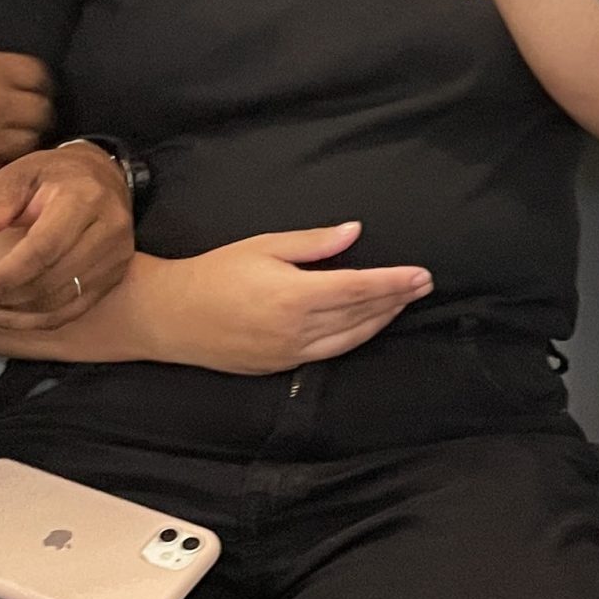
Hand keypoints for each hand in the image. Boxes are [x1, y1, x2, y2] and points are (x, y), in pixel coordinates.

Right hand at [0, 13, 53, 201]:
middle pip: (43, 111)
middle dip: (35, 111)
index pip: (39, 73)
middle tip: (17, 115)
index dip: (34, 80)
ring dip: (23, 141)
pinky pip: (3, 172)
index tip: (23, 86)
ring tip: (3, 140)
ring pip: (30, 145)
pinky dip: (1, 167)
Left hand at [0, 143, 134, 328]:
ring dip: (8, 312)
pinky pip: (67, 313)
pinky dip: (29, 320)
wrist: (101, 177)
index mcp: (84, 199)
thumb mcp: (21, 172)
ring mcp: (115, 259)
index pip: (42, 249)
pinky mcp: (112, 278)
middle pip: (48, 282)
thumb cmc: (53, 174)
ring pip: (56, 304)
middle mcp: (108, 232)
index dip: (2, 277)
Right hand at [143, 223, 432, 374]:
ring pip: (352, 337)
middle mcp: (298, 329)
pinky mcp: (283, 365)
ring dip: (382, 319)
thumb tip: (355, 233)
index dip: (395, 282)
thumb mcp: (264, 246)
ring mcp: (291, 352)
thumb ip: (313, 243)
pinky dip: (357, 336)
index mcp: (295, 295)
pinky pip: (332, 351)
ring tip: (404, 303)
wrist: (172, 317)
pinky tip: (369, 324)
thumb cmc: (216, 274)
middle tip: (425, 284)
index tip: (421, 274)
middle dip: (397, 298)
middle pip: (362, 313)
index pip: (360, 288)